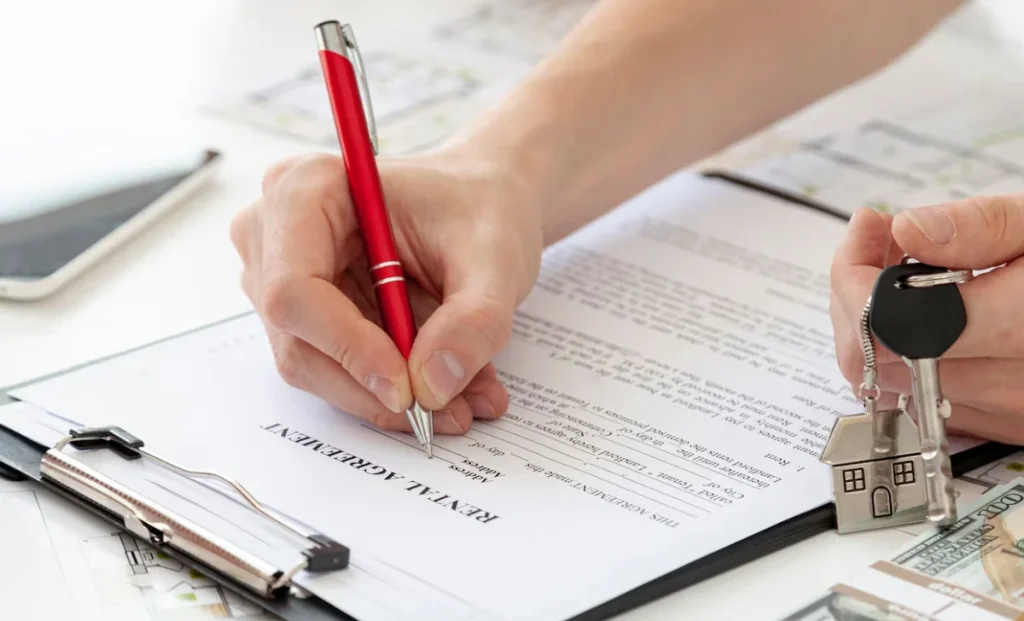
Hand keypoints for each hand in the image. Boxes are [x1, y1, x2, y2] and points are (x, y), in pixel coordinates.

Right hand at [230, 149, 543, 433]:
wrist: (483, 204)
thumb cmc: (479, 207)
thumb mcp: (495, 258)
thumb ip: (472, 320)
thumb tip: (433, 387)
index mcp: (308, 190)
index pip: (294, 289)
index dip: (347, 347)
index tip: (408, 388)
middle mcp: (276, 232)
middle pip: (298, 339)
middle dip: (373, 385)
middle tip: (450, 410)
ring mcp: (280, 277)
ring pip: (315, 366)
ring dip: (388, 395)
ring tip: (464, 398)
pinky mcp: (303, 314)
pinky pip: (334, 370)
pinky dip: (390, 387)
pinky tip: (445, 385)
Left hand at [830, 196, 1023, 443]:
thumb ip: (983, 227)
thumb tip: (909, 229)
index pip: (895, 325)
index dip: (859, 274)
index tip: (871, 227)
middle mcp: (1016, 386)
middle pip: (878, 359)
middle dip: (856, 293)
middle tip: (878, 240)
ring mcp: (1010, 415)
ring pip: (891, 384)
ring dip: (874, 323)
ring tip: (903, 265)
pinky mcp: (1007, 425)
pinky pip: (922, 398)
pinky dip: (902, 353)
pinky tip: (923, 307)